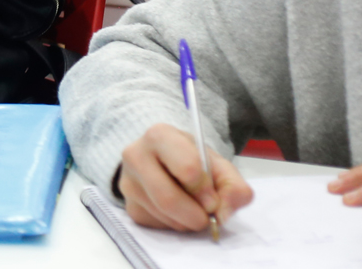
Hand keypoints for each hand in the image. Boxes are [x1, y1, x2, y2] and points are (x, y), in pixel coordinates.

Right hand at [117, 124, 253, 231]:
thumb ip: (233, 187)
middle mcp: (135, 155)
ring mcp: (128, 182)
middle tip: (207, 216)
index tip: (213, 198)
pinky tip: (178, 211)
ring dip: (187, 221)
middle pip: (168, 198)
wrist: (164, 160)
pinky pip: (156, 225)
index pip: (188, 169)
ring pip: (163, 215)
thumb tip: (221, 214)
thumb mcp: (219, 165)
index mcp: (160, 136)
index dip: (205, 190)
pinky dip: (175, 224)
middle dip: (195, 215)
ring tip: (194, 208)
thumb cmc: (193, 159)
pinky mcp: (129, 205)